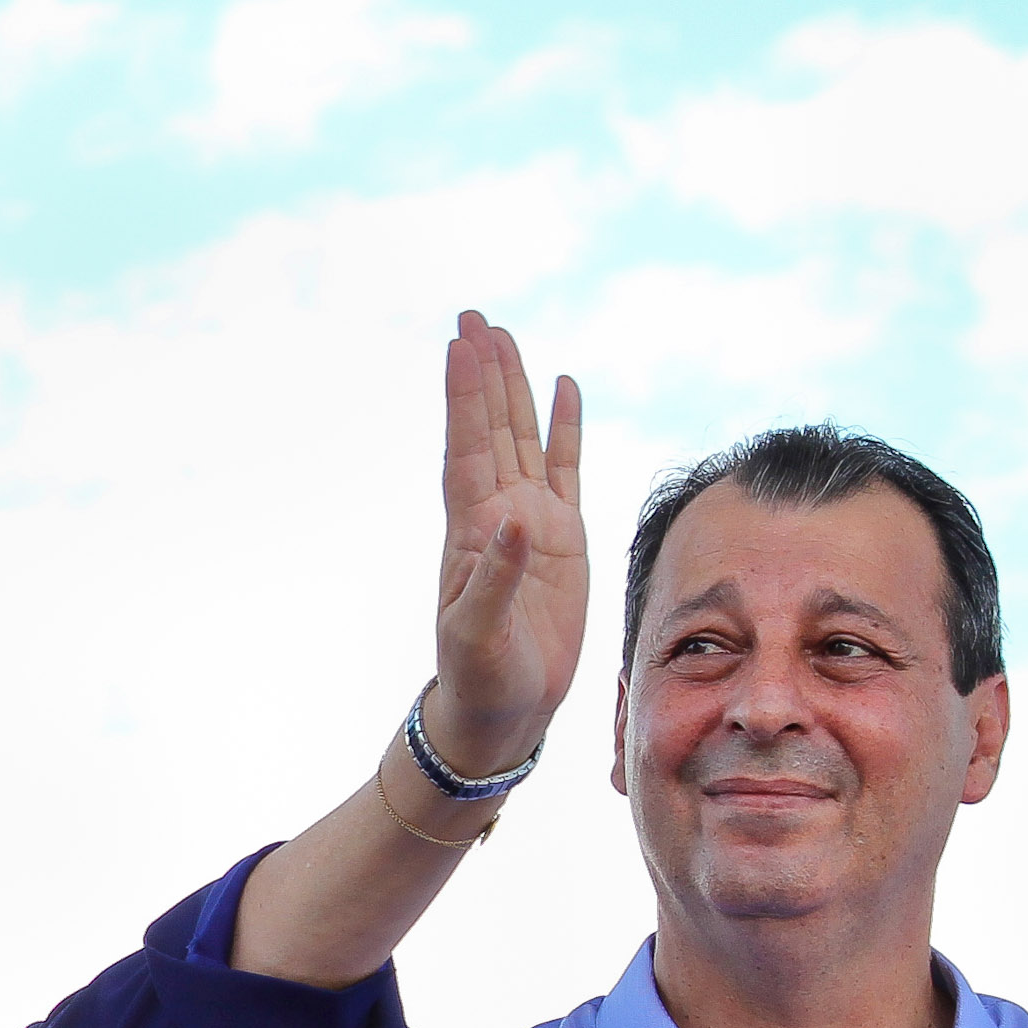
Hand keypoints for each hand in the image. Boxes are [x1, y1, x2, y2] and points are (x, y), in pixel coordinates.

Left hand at [430, 309, 585, 766]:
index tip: (461, 343)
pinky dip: (565, 428)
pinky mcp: (564, 538)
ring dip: (515, 389)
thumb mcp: (479, 634)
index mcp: (471, 531)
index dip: (465, 395)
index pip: (467, 447)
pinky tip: (565, 388)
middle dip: (483, 373)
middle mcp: (498, 515)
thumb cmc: (480, 678)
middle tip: (474, 317)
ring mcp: (530, 522)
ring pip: (524, 439)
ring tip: (506, 336)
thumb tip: (515, 519)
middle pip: (491, 428)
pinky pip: (566, 469)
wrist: (501, 710)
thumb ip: (494, 578)